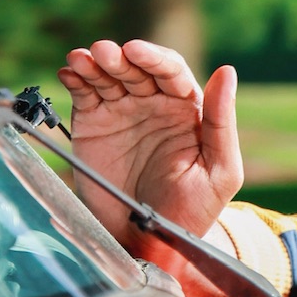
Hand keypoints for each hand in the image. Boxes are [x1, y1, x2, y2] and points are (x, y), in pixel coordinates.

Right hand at [58, 38, 242, 250]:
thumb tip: (227, 70)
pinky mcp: (94, 123)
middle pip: (136, 68)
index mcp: (187, 109)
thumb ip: (222, 123)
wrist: (149, 243)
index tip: (135, 53)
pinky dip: (75, 78)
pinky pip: (85, 93)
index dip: (154, 58)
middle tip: (104, 55)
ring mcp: (122, 111)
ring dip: (94, 63)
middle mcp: (154, 104)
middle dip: (119, 58)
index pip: (171, 71)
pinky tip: (69, 72)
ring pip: (108, 75)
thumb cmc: (192, 211)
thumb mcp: (219, 171)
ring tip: (81, 59)